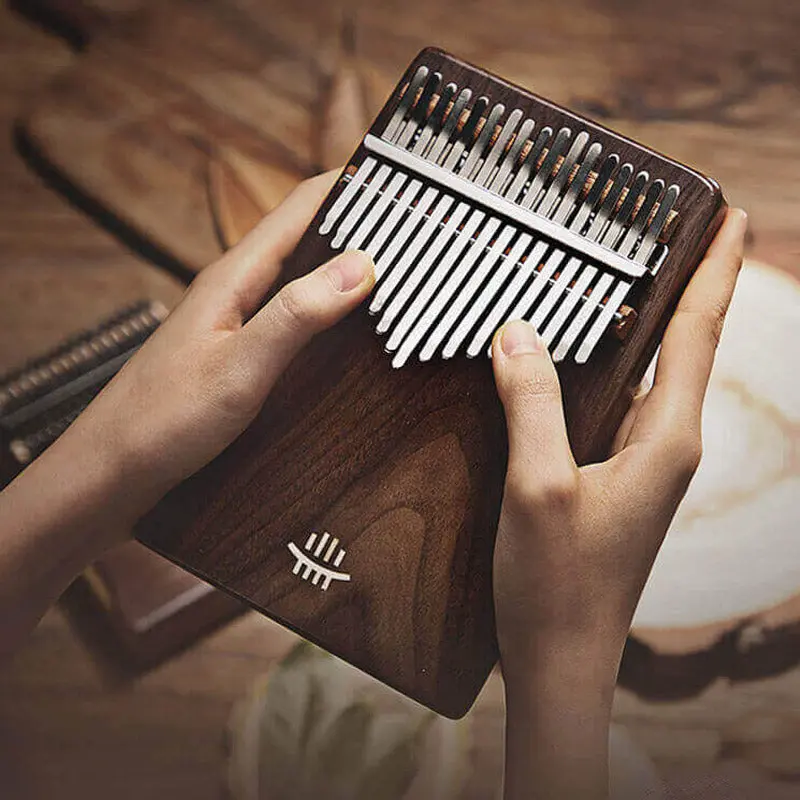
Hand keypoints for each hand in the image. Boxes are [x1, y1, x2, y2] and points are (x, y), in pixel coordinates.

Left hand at [72, 172, 374, 531]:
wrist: (111, 469)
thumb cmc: (164, 419)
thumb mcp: (241, 367)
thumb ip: (298, 315)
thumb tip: (363, 265)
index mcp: (235, 276)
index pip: (301, 206)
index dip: (351, 184)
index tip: (405, 177)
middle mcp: (235, 288)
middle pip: (304, 235)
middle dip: (358, 223)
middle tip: (417, 227)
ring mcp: (234, 318)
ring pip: (299, 273)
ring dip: (344, 265)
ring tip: (397, 268)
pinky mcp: (236, 349)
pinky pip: (291, 311)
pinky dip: (326, 305)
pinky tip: (348, 326)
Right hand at [491, 209, 746, 798]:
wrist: (563, 657)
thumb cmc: (557, 583)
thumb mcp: (539, 486)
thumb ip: (532, 402)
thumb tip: (519, 331)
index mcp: (666, 439)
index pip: (697, 335)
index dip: (714, 270)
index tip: (730, 215)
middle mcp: (667, 446)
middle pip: (686, 347)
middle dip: (692, 284)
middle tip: (687, 229)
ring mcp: (645, 465)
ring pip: (655, 375)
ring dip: (654, 323)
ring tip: (642, 274)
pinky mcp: (618, 480)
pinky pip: (624, 404)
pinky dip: (617, 365)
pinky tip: (591, 355)